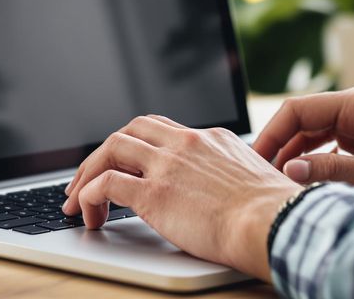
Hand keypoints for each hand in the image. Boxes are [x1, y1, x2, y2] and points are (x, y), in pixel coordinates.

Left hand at [62, 115, 300, 281]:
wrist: (276, 224)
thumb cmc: (277, 214)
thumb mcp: (258, 179)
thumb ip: (235, 178)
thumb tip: (236, 196)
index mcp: (211, 139)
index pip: (162, 129)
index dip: (137, 146)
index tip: (126, 163)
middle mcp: (186, 144)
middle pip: (130, 130)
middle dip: (104, 153)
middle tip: (88, 177)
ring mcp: (168, 165)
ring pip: (111, 149)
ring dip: (87, 173)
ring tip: (77, 200)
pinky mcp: (154, 192)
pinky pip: (105, 184)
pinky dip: (89, 196)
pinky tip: (89, 214)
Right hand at [252, 84, 353, 201]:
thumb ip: (333, 172)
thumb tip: (289, 171)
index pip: (297, 110)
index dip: (272, 134)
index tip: (256, 160)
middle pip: (299, 120)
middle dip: (278, 147)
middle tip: (259, 175)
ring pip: (309, 134)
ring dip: (292, 156)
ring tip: (275, 182)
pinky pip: (324, 145)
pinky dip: (310, 162)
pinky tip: (301, 182)